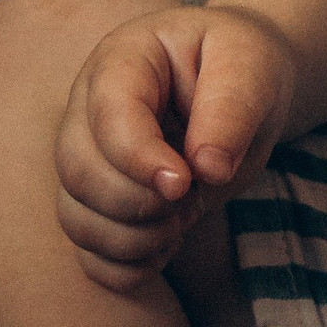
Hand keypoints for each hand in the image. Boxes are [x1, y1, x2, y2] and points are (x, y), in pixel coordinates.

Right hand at [52, 0, 295, 295]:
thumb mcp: (251, 65)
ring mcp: (89, 158)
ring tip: (183, 220)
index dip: (139, 159)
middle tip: (191, 196)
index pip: (107, 116)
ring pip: (74, 216)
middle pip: (77, 170)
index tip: (185, 183)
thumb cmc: (242, 65)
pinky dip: (126, 265)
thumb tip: (208, 168)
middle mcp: (90, 109)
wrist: (242, 85)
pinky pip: (89, 253)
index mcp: (123, 61)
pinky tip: (167, 244)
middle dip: (136, 202)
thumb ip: (231, 107)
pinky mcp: (99, 203)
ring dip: (131, 238)